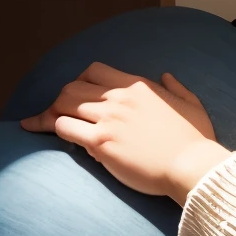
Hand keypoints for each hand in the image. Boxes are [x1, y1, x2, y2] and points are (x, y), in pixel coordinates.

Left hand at [21, 62, 229, 202]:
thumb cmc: (194, 139)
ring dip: (51, 113)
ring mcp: (108, 119)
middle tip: (54, 113)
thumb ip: (176, 87)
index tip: (77, 94)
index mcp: (137, 86)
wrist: (191, 165)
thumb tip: (167, 76)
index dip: (80, 81)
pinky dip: (54, 129)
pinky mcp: (101, 142)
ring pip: (63, 104)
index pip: (95, 71)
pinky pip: (64, 128)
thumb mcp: (191, 104)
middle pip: (73, 87)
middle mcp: (119, 98)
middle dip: (60, 99)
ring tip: (41, 124)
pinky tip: (50, 135)